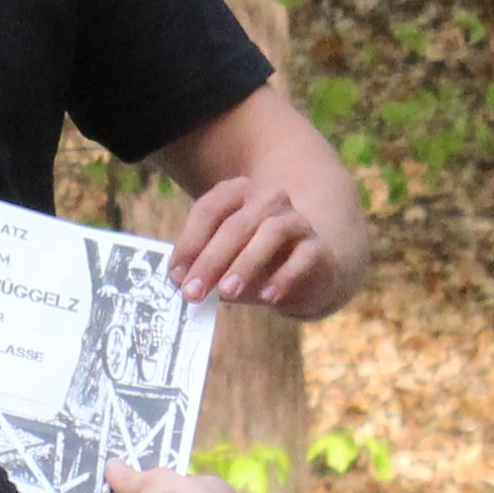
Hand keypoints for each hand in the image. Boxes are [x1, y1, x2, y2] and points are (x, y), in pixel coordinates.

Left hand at [167, 170, 357, 314]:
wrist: (308, 275)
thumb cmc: (256, 265)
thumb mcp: (225, 264)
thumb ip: (205, 268)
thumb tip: (181, 283)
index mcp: (240, 194)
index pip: (209, 209)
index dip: (189, 242)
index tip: (175, 276)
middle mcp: (269, 201)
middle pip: (236, 224)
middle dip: (211, 260)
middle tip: (193, 293)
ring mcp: (296, 221)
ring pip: (272, 232)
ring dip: (246, 263)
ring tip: (227, 293)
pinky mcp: (318, 247)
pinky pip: (303, 257)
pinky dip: (284, 277)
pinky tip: (267, 298)